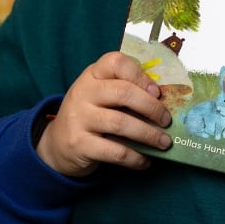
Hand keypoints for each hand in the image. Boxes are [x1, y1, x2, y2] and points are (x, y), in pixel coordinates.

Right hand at [35, 51, 171, 177]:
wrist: (57, 144)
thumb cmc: (91, 114)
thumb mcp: (102, 95)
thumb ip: (126, 90)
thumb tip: (164, 101)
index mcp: (92, 75)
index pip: (115, 62)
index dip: (140, 75)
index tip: (157, 92)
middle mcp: (83, 93)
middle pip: (123, 93)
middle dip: (151, 107)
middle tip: (166, 120)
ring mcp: (78, 118)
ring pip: (120, 123)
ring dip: (148, 134)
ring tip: (164, 142)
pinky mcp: (79, 144)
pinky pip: (114, 151)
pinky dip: (135, 157)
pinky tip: (145, 161)